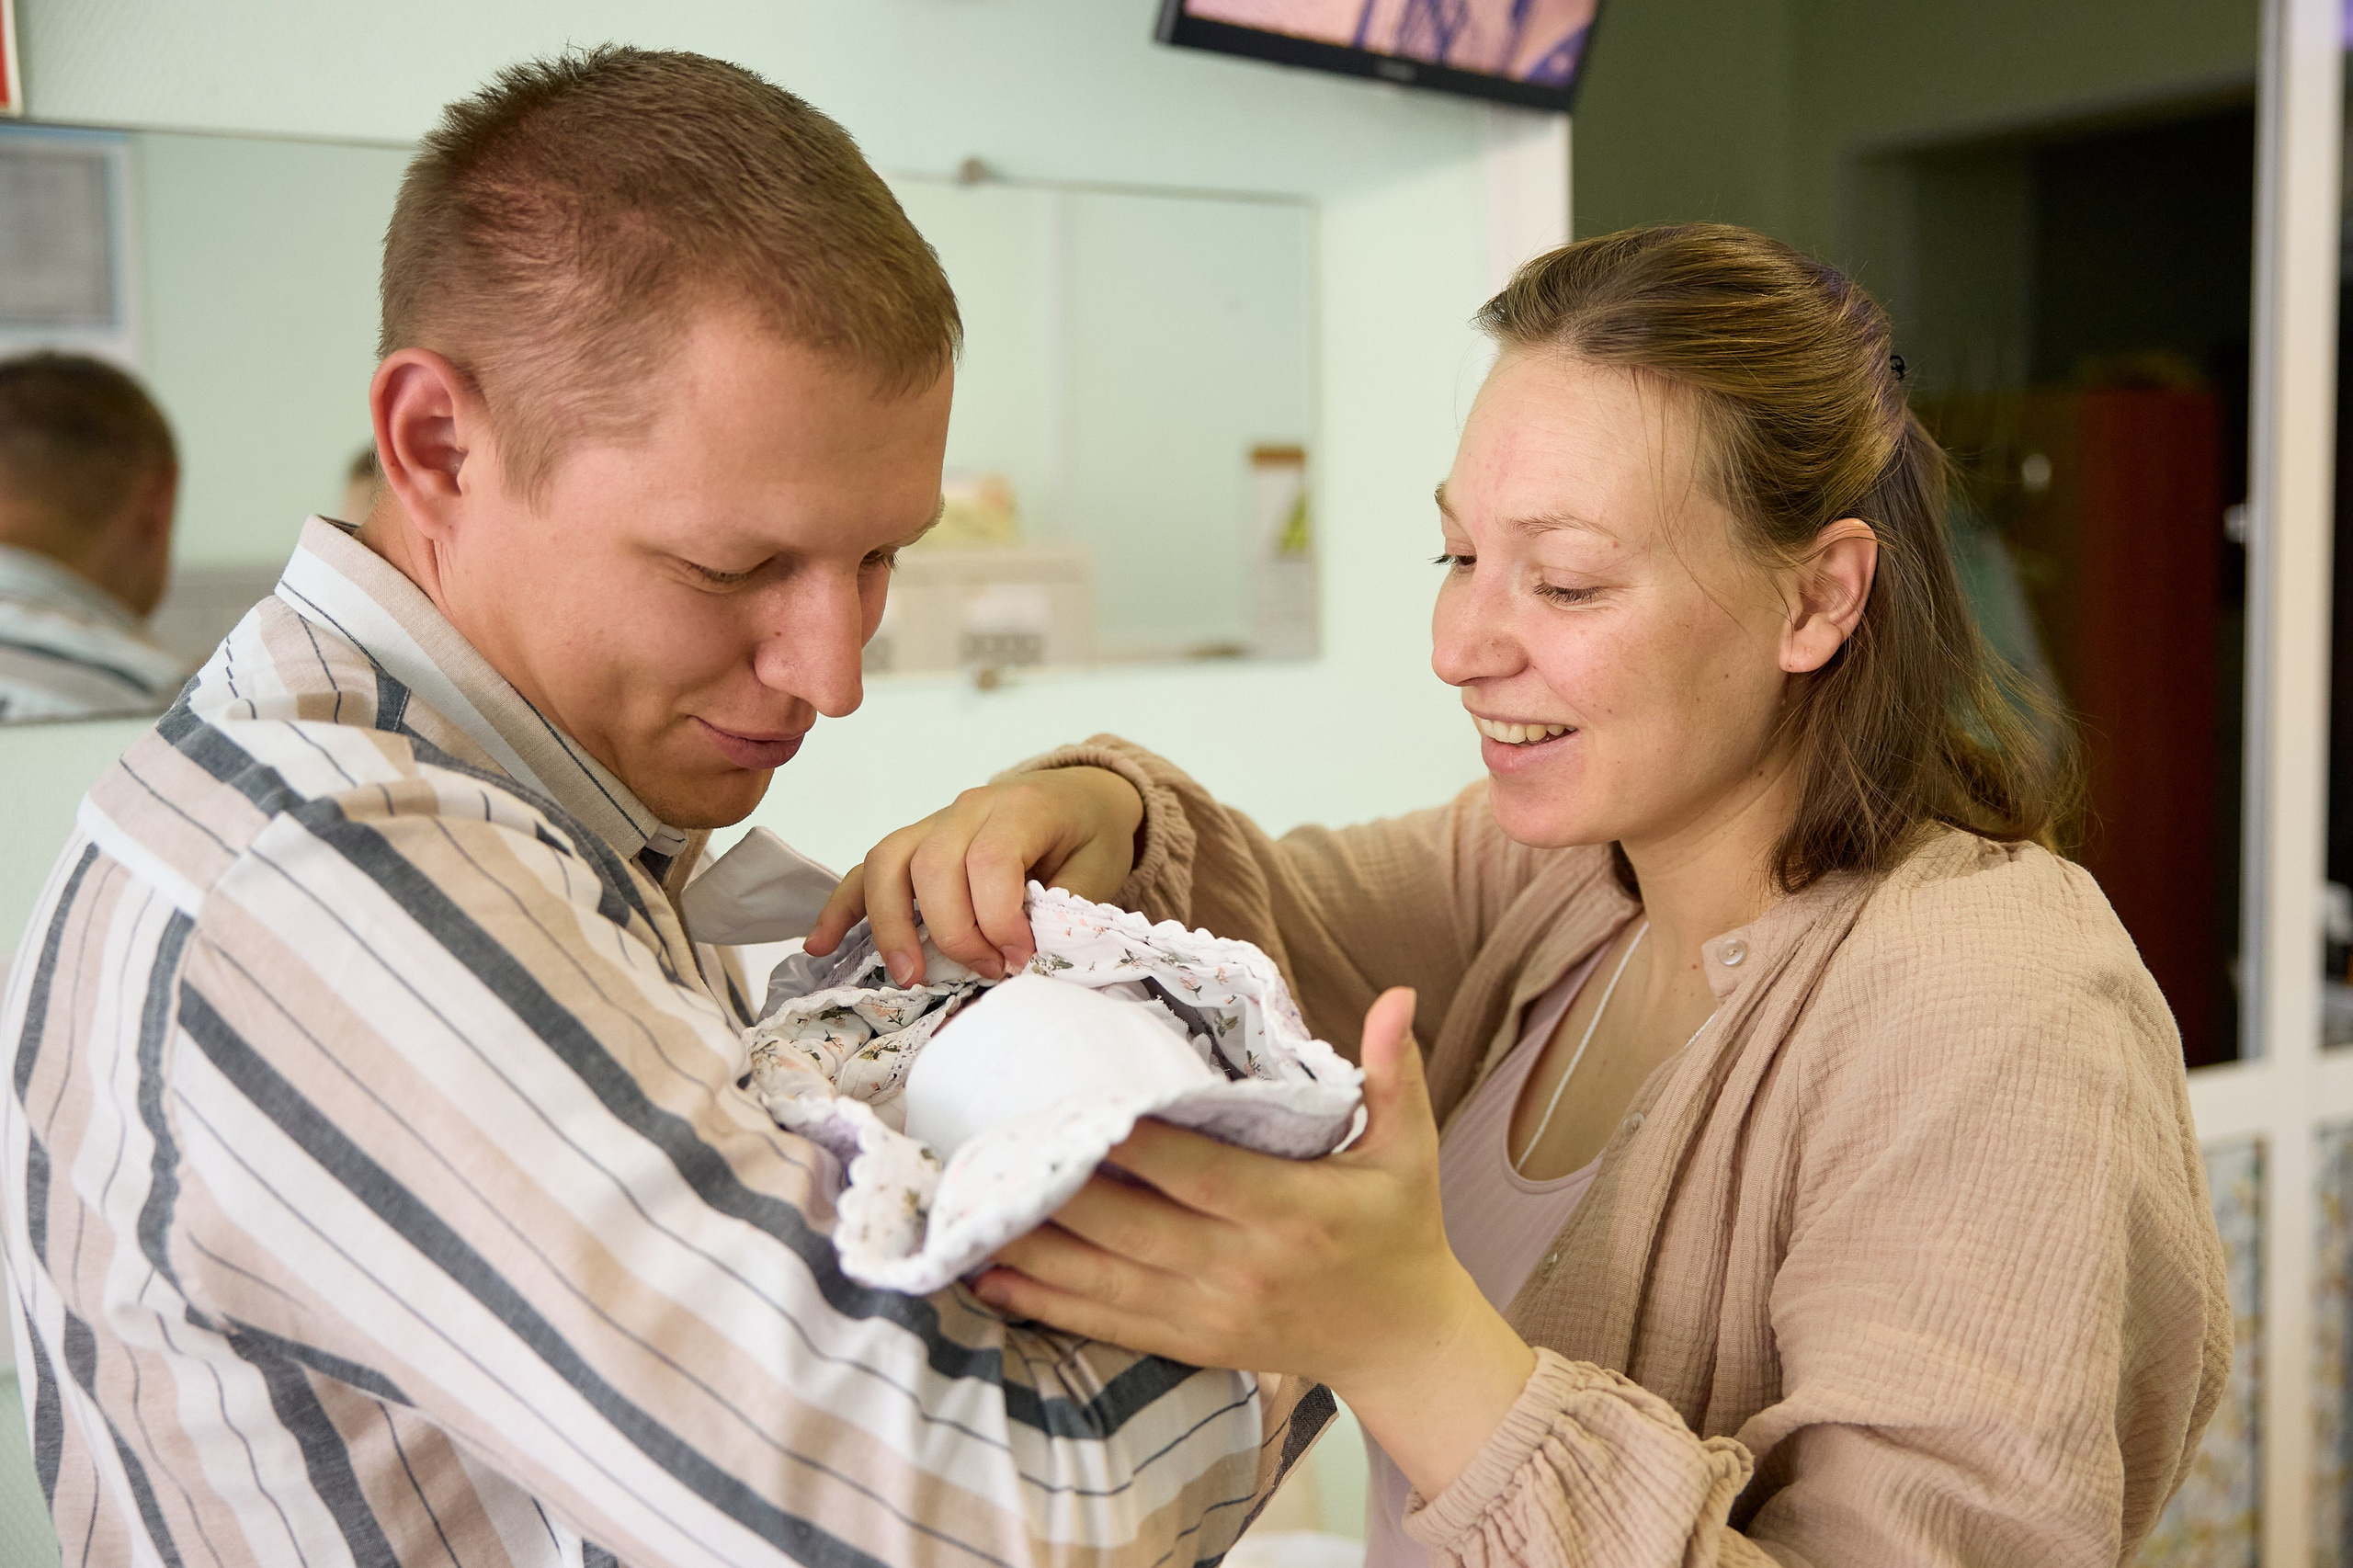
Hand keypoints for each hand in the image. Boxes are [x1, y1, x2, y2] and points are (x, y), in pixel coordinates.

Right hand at [806, 766, 1144, 984]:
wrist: (1080, 797)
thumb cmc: (1089, 837)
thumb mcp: (1098, 870)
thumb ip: (1064, 911)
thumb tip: (1025, 960)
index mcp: (1023, 808)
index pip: (992, 860)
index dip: (999, 918)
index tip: (1018, 959)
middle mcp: (971, 808)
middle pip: (934, 865)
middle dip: (952, 932)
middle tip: (984, 972)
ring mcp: (934, 821)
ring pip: (889, 862)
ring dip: (891, 925)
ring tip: (908, 976)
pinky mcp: (913, 842)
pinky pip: (866, 870)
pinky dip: (842, 907)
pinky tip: (821, 945)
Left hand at [971, 988, 1537, 1499]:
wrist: (1402, 1339)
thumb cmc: (1400, 1228)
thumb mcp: (1410, 1148)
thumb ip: (1394, 1071)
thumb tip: (1398, 995)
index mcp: (1289, 1209)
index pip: (1196, 1172)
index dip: (1134, 1144)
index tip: (1078, 1107)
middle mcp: (1240, 1265)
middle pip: (1129, 1225)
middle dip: (1058, 1187)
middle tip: (993, 1143)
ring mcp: (1209, 1311)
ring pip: (1104, 1278)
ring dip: (1034, 1245)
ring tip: (971, 1208)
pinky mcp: (1191, 1341)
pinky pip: (1108, 1323)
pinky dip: (1048, 1302)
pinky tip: (994, 1277)